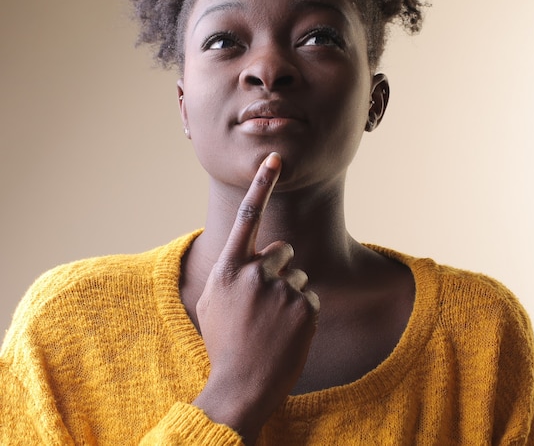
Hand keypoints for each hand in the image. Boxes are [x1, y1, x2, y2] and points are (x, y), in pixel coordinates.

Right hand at [193, 152, 319, 443]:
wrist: (241, 385)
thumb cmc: (224, 340)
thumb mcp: (213, 301)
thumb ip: (231, 270)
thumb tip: (255, 253)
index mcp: (230, 268)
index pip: (247, 216)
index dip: (262, 184)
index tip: (276, 157)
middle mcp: (255, 272)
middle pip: (283, 251)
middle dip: (278, 270)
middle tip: (264, 305)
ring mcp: (282, 290)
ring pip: (297, 276)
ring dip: (289, 295)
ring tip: (273, 324)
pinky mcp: (305, 308)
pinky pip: (310, 298)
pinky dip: (302, 313)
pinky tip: (287, 333)